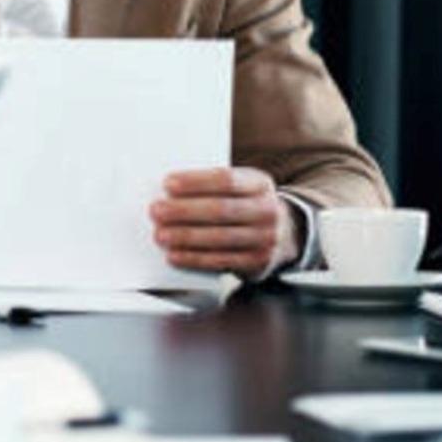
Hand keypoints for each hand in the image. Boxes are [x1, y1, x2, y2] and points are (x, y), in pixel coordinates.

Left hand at [150, 166, 297, 275]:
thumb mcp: (241, 188)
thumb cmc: (245, 204)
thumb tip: (168, 192)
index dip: (196, 182)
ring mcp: (266, 238)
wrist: (286, 233)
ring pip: (220, 237)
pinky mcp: (258, 262)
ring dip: (185, 237)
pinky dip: (194, 258)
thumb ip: (212, 187)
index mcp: (260, 183)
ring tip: (160, 234)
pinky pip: (221, 261)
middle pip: (221, 209)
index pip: (226, 179)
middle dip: (184, 211)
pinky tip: (174, 255)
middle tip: (156, 210)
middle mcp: (268, 210)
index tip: (167, 183)